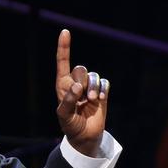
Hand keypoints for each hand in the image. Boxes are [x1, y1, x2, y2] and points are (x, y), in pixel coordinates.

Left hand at [55, 29, 108, 155]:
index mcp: (63, 84)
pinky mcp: (101, 92)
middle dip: (83, 82)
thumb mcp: (64, 115)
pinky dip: (104, 90)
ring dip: (94, 88)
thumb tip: (77, 86)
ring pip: (94, 76)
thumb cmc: (70, 125)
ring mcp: (89, 87)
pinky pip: (105, 82)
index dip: (64, 47)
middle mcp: (75, 82)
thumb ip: (68, 100)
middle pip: (81, 69)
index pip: (63, 62)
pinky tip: (101, 100)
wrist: (85, 136)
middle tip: (83, 98)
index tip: (65, 32)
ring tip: (92, 101)